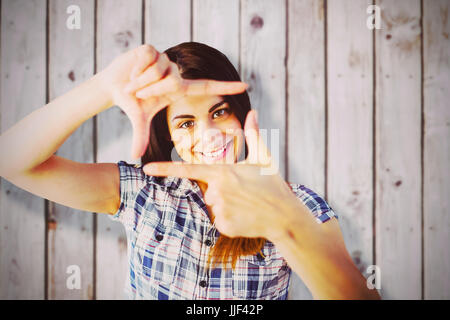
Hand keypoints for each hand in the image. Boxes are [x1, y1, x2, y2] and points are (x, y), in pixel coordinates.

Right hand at [99, 44, 247, 158]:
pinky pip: (147, 59)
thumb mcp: (139, 120)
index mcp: (178, 89)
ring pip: (159, 70)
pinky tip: (131, 71)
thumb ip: (141, 138)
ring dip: (141, 81)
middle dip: (152, 90)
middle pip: (173, 82)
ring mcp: (164, 59)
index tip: (245, 86)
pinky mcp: (151, 49)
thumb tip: (135, 157)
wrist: (113, 87)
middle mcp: (174, 73)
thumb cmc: (131, 103)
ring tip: (134, 82)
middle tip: (138, 94)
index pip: (207, 87)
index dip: (225, 88)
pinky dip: (135, 70)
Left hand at [143, 110, 309, 239]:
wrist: (285, 216)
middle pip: (208, 191)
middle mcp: (217, 189)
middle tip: (244, 193)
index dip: (165, 169)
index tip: (146, 168)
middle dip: (222, 192)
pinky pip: (220, 221)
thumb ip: (253, 135)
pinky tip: (245, 217)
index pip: (188, 169)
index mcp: (222, 171)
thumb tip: (253, 112)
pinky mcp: (223, 225)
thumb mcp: (264, 159)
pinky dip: (231, 220)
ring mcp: (219, 208)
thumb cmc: (274, 185)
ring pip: (214, 206)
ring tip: (247, 205)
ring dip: (227, 206)